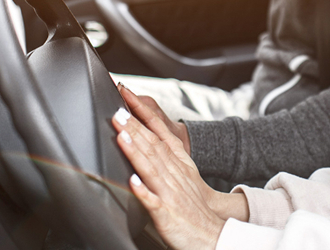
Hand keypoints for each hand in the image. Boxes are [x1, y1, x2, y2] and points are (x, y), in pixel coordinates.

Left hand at [112, 86, 223, 249]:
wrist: (212, 234)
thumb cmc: (194, 205)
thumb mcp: (184, 173)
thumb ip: (165, 155)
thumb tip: (145, 135)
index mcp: (178, 163)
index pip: (159, 132)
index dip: (143, 113)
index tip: (127, 95)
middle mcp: (174, 174)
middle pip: (152, 146)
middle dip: (133, 127)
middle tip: (116, 110)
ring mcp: (170, 193)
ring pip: (151, 168)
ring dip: (135, 151)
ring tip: (121, 136)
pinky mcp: (166, 214)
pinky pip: (153, 201)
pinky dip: (142, 191)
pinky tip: (131, 181)